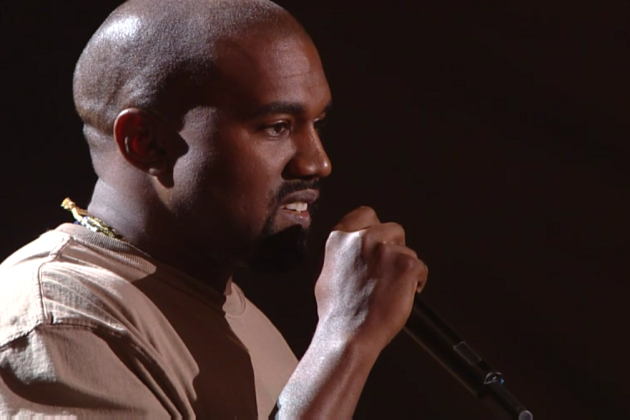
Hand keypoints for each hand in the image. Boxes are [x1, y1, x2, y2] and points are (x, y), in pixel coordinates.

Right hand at [314, 206, 427, 351]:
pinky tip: (404, 294)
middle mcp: (362, 238)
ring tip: (394, 289)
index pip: (366, 214)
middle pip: (392, 230)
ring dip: (404, 267)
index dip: (376, 228)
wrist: (348, 335)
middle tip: (389, 270)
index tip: (380, 241)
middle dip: (395, 248)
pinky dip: (416, 281)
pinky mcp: (405, 264)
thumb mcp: (325, 271)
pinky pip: (420, 267)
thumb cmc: (337, 312)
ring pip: (407, 250)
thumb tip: (351, 247)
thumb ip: (340, 252)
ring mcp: (385, 250)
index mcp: (339, 238)